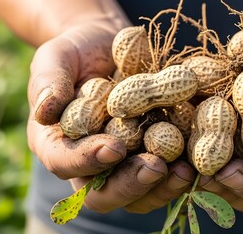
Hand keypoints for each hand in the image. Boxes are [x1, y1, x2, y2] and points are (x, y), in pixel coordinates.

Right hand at [26, 22, 194, 212]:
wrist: (109, 48)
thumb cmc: (78, 52)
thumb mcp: (57, 58)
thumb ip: (49, 82)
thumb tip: (44, 111)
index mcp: (58, 144)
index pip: (65, 163)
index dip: (87, 161)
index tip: (114, 148)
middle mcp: (90, 163)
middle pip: (104, 193)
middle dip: (130, 184)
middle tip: (155, 167)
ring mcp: (123, 164)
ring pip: (139, 195)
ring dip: (162, 187)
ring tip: (184, 170)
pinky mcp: (152, 156)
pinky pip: (165, 177)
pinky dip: (181, 174)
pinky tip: (199, 162)